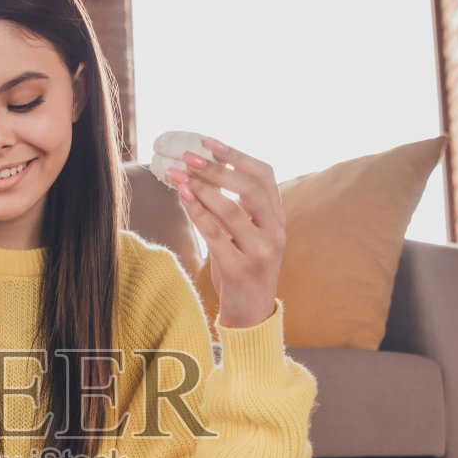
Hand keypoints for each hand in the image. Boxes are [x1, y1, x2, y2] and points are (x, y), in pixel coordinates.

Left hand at [165, 138, 285, 328]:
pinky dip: (197, 212)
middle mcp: (275, 233)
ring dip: (202, 188)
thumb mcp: (247, 236)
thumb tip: (202, 174)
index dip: (237, 156)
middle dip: (217, 169)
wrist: (251, 314)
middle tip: (188, 157)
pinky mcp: (241, 269)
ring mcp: (261, 252)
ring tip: (179, 176)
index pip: (265, 177)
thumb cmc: (243, 269)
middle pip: (249, 188)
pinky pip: (216, 234)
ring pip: (231, 210)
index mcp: (278, 220)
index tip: (210, 143)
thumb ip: (236, 209)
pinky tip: (182, 197)